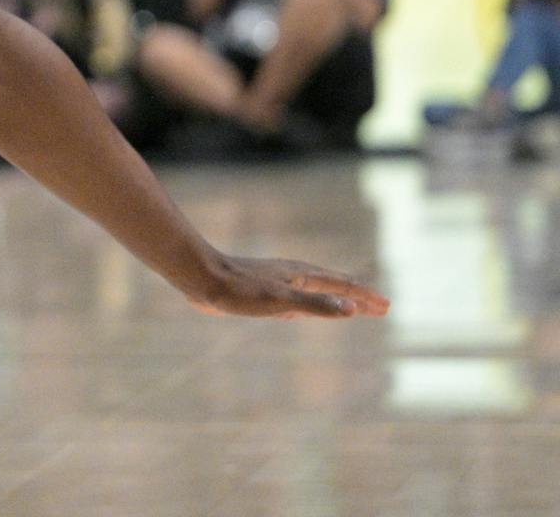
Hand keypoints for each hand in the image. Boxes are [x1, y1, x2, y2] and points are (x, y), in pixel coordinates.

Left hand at [183, 251, 388, 319]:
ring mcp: (277, 281)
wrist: (201, 277)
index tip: (386, 306)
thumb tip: (352, 309)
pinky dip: (309, 304)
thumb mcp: (281, 301)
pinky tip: (299, 312)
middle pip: (334, 286)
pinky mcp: (261, 290)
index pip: (343, 286)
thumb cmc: (239, 291)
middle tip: (381, 307)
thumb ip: (315, 305)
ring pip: (314, 290)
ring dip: (335, 299)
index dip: (365, 297)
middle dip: (358, 297)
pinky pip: (295, 297)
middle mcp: (293, 275)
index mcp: (302, 276)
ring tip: (348, 307)